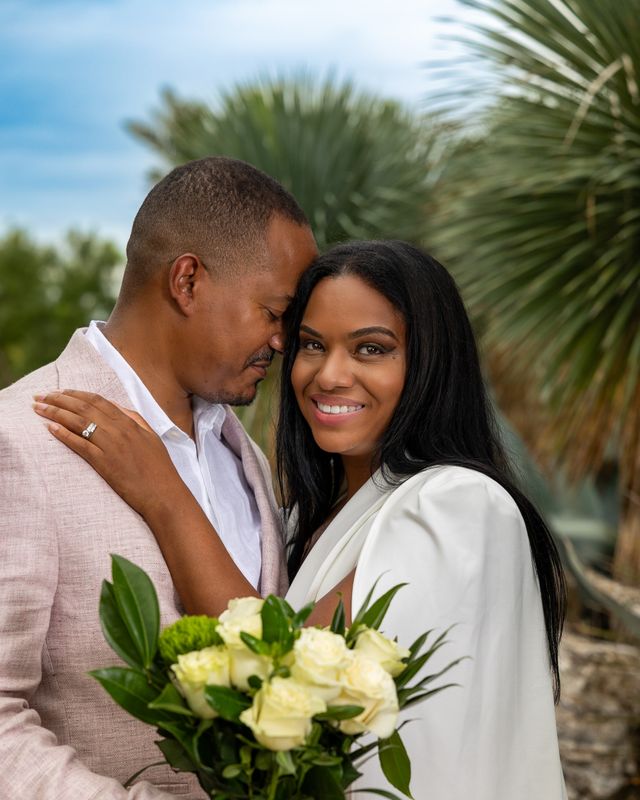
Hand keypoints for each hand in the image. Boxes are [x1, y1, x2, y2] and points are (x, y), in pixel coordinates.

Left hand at [33, 390, 182, 518]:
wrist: (165, 494)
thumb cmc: (160, 469)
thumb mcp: (152, 437)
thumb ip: (135, 419)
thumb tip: (117, 407)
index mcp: (131, 422)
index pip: (98, 400)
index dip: (76, 393)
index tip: (60, 391)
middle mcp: (119, 430)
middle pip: (83, 407)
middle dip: (59, 399)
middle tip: (40, 395)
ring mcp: (111, 446)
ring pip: (78, 422)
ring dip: (55, 412)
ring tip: (38, 408)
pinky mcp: (104, 463)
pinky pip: (80, 444)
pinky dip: (63, 434)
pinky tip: (49, 428)